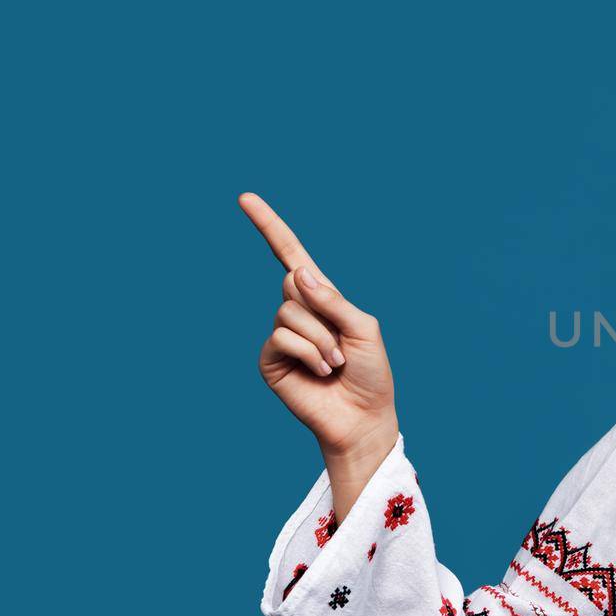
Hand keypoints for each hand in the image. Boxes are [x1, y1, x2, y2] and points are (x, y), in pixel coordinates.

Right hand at [239, 192, 398, 463]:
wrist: (362, 417)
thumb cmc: (370, 374)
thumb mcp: (363, 329)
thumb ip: (333, 300)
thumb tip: (297, 273)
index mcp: (322, 299)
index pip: (291, 256)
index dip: (270, 227)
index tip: (245, 198)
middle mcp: (297, 312)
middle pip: (294, 284)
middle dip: (325, 313)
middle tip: (342, 345)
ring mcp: (281, 336)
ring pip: (289, 312)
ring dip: (321, 340)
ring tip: (334, 363)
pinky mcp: (270, 360)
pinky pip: (281, 337)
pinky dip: (308, 353)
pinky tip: (321, 372)